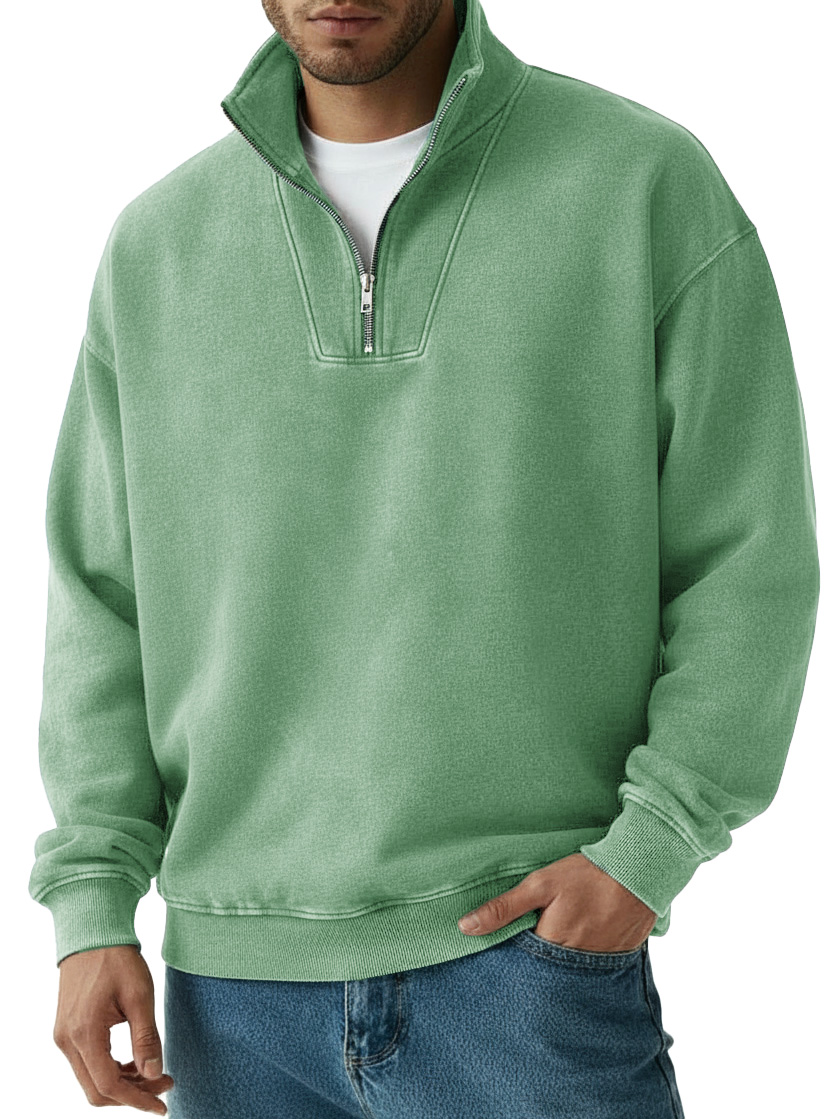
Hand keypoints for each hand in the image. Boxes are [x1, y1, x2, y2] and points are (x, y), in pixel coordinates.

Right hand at [53, 944, 173, 1113]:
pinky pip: (87, 1064)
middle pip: (97, 1090)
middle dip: (132, 1094)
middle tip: (164, 1084)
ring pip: (91, 1080)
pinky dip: (110, 1070)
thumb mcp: (140, 995)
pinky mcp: (66, 1031)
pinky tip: (133, 1062)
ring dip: (122, 1083)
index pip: (108, 1085)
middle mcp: (67, 1041)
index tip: (162, 1105)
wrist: (92, 932)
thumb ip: (146, 1038)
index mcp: (84, 1033)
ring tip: (154, 1072)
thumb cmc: (117, 958)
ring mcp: (63, 1037)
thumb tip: (154, 1075)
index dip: (137, 1100)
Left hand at [457, 853, 657, 951]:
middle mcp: (576, 964)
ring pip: (570, 970)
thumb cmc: (587, 874)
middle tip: (538, 931)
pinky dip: (585, 954)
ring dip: (561, 958)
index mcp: (553, 946)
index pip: (522, 964)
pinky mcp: (618, 957)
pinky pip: (594, 966)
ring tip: (563, 931)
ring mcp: (600, 964)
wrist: (639, 870)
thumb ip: (504, 908)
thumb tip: (465, 927)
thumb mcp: (540, 884)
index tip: (508, 940)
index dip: (513, 954)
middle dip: (537, 959)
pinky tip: (584, 934)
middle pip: (546, 970)